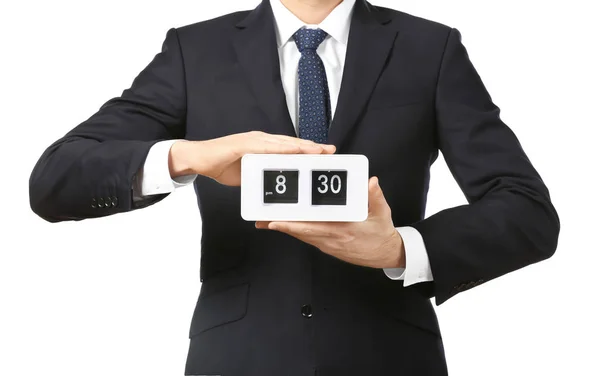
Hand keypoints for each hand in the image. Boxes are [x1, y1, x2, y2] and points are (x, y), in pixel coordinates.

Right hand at [168, 131, 334, 185]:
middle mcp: (262, 140)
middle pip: (292, 143)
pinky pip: (266, 146)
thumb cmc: (222, 165)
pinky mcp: (244, 144)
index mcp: (264, 147)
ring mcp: (253, 140)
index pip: (290, 148)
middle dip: (312, 147)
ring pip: (283, 143)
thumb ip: (263, 177)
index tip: (325, 155)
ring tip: (317, 151)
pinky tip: (293, 150)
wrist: (199, 159)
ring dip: (301, 147)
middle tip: (330, 151)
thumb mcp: (249, 174)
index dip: (308, 151)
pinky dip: (280, 148)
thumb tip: (276, 186)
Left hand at [256, 177, 404, 268]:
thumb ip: (375, 196)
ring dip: (285, 228)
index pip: (314, 227)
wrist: (385, 254)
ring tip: (265, 220)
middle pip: (301, 232)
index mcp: (343, 230)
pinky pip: (307, 237)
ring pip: (302, 235)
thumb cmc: (382, 233)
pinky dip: (294, 230)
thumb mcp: (382, 213)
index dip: (293, 225)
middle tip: (261, 219)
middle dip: (281, 225)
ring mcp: (328, 244)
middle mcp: (332, 239)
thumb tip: (370, 182)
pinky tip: (283, 224)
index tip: (276, 220)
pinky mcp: (327, 245)